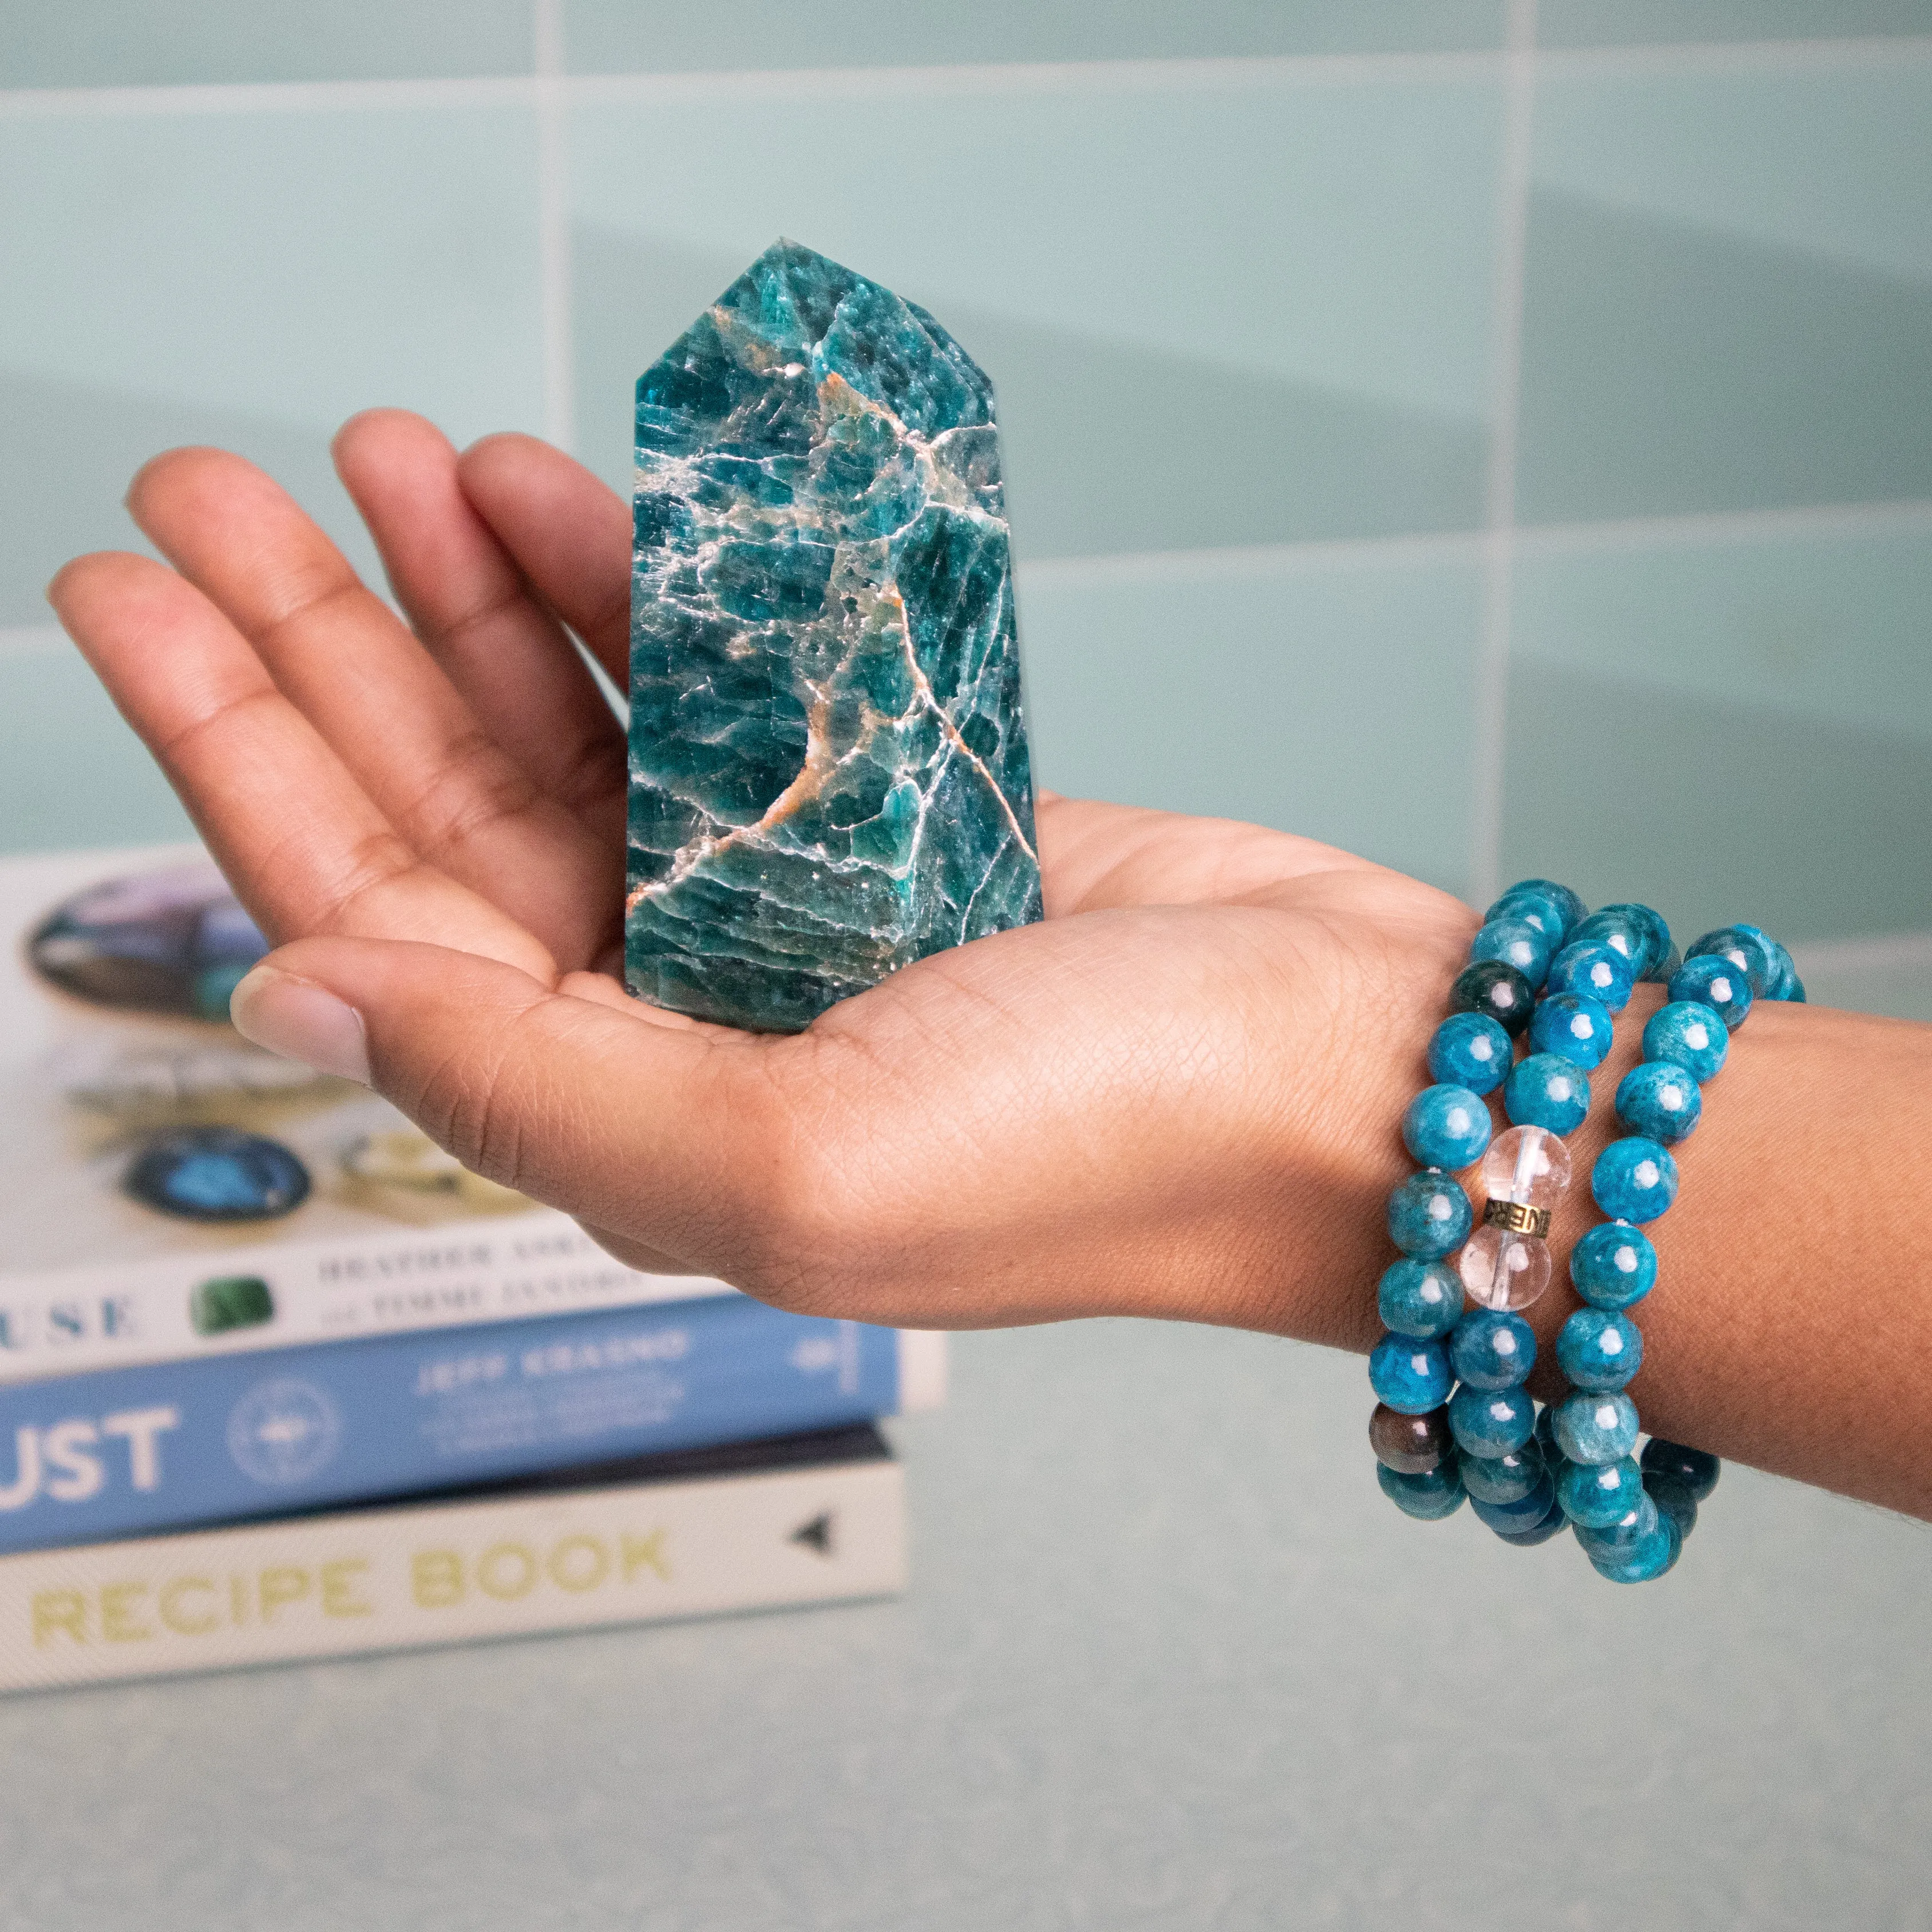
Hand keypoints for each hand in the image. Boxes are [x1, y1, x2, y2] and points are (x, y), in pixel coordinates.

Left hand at [48, 412, 1474, 1338]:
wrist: (1342, 1072)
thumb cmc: (1110, 1149)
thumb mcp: (795, 1160)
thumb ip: (531, 1084)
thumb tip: (296, 998)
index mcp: (627, 1116)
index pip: (372, 924)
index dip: (236, 759)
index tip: (135, 601)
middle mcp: (678, 1013)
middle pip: (443, 810)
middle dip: (320, 649)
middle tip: (210, 493)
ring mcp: (776, 908)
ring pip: (569, 734)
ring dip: (467, 598)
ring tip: (381, 459)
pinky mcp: (877, 819)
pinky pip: (709, 689)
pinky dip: (634, 597)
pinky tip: (553, 505)